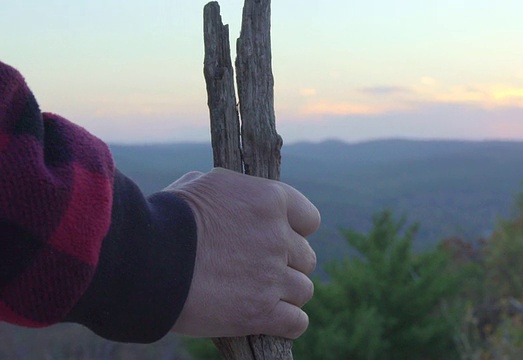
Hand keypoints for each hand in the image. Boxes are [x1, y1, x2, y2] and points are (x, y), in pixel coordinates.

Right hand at [165, 168, 319, 338]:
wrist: (144, 259)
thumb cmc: (165, 218)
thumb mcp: (199, 184)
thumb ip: (230, 191)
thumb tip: (231, 197)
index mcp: (269, 200)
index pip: (309, 220)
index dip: (294, 232)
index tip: (278, 240)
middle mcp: (278, 237)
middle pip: (306, 258)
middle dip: (286, 265)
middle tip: (258, 270)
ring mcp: (272, 276)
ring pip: (303, 290)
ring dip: (285, 295)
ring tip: (258, 295)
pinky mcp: (260, 312)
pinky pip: (296, 322)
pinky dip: (286, 323)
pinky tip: (268, 319)